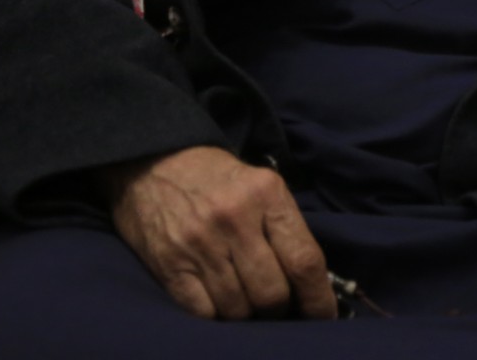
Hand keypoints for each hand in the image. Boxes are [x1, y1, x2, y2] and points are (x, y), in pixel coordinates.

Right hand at [101, 145, 337, 321]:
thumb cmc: (216, 178)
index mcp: (266, 194)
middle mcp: (234, 219)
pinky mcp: (169, 264)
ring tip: (243, 298)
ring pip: (238, 309)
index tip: (323, 316)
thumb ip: (284, 228)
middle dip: (277, 308)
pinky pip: (203, 313)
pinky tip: (216, 301)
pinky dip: (214, 315)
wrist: (153, 160)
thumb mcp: (261, 185)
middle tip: (273, 303)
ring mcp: (199, 244)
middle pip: (272, 294)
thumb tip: (311, 281)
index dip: (318, 298)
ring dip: (245, 313)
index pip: (304, 260)